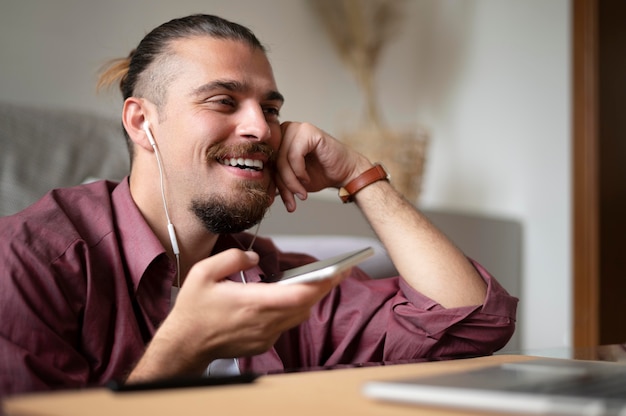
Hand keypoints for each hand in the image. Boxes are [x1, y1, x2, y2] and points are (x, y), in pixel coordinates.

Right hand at [128, 248, 344, 380]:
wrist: (185, 345)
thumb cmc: (193, 310)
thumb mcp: (204, 273)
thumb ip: (233, 259)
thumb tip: (255, 259)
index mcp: (252, 302)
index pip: (297, 295)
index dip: (321, 283)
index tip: (337, 271)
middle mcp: (263, 322)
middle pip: (305, 305)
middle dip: (324, 287)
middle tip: (340, 271)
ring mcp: (265, 335)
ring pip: (299, 316)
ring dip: (311, 299)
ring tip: (323, 281)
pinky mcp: (263, 343)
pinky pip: (286, 325)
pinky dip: (294, 310)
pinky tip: (295, 297)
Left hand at [275, 122, 371, 211]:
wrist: (344, 173)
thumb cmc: (320, 174)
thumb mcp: (292, 180)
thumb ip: (276, 178)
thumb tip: (260, 187)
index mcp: (278, 140)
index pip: (267, 162)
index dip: (273, 184)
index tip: (283, 201)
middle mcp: (285, 130)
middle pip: (272, 161)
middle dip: (282, 185)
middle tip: (292, 201)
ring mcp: (296, 128)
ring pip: (281, 159)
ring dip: (291, 182)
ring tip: (302, 193)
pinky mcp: (308, 131)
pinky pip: (293, 155)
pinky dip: (299, 172)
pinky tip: (307, 179)